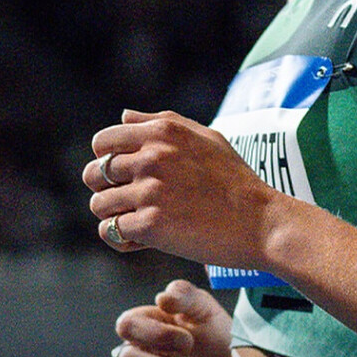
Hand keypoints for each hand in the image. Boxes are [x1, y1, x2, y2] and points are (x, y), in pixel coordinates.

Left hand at [83, 108, 280, 267]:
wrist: (262, 222)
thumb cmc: (236, 181)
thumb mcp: (206, 137)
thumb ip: (161, 122)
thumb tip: (124, 117)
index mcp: (163, 132)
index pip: (103, 142)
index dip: (106, 160)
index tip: (122, 176)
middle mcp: (152, 157)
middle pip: (94, 174)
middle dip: (105, 189)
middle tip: (128, 202)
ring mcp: (150, 191)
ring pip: (99, 204)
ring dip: (114, 216)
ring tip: (137, 221)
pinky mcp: (151, 225)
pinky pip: (111, 231)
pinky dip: (123, 238)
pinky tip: (143, 240)